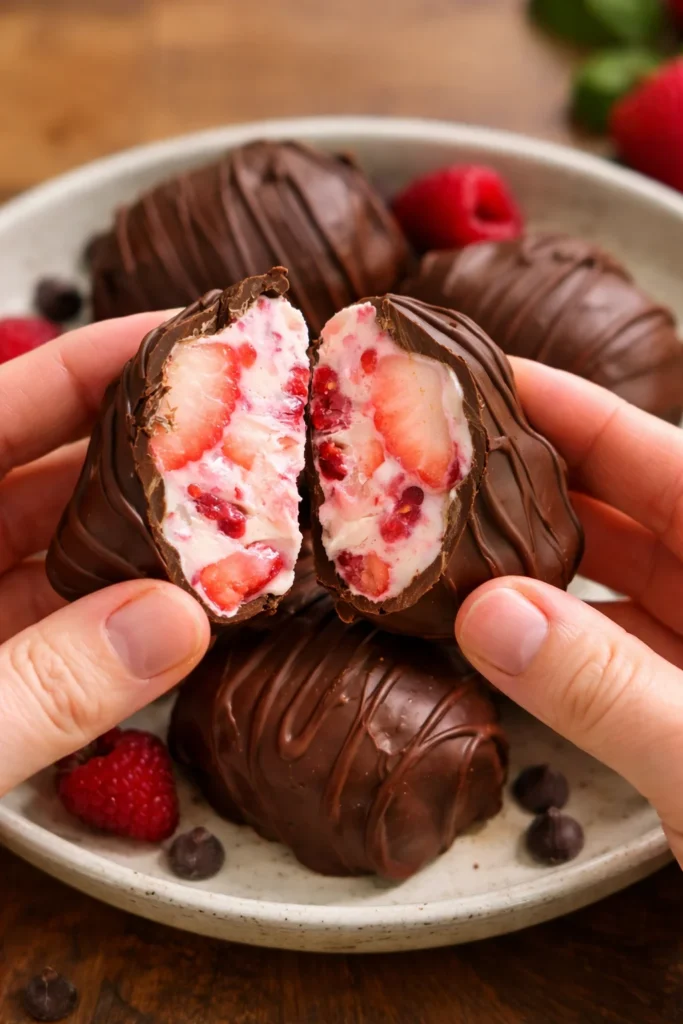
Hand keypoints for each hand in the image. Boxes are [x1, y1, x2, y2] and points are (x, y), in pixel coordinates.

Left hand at [0, 315, 209, 796]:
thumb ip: (38, 689)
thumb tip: (176, 626)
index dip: (88, 365)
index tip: (181, 338)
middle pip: (38, 470)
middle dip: (140, 447)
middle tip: (240, 431)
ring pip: (54, 551)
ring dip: (141, 539)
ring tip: (231, 519)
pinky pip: (54, 626)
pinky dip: (115, 619)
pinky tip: (181, 610)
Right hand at [455, 359, 682, 868]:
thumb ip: (608, 688)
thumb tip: (486, 613)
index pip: (655, 455)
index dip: (568, 407)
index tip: (484, 376)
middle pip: (623, 505)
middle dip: (528, 478)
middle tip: (437, 456)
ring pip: (611, 577)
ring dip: (529, 561)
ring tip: (445, 538)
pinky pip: (608, 644)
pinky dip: (550, 635)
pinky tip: (494, 630)